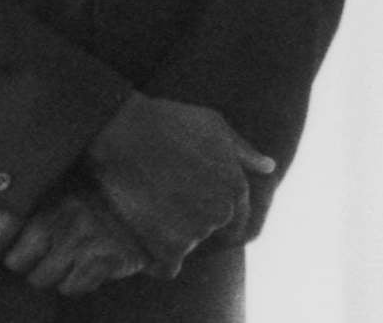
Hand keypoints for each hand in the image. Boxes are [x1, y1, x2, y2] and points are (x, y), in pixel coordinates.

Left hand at [0, 189, 148, 295]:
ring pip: (42, 280)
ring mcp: (80, 245)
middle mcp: (55, 222)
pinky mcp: (104, 263)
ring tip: (57, 254)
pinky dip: (71, 281)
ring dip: (45, 273)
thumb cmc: (79, 189)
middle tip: (33, 247)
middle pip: (16, 263)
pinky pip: (72, 288)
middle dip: (20, 260)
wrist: (136, 192)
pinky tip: (78, 263)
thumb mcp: (38, 190)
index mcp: (36, 198)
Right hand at [84, 93, 273, 276]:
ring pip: (186, 246)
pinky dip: (156, 260)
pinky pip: (167, 267)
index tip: (185, 201)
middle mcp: (220, 212)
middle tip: (159, 200)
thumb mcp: (209, 122)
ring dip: (169, 236)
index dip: (210, 210)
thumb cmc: (162, 119)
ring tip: (143, 210)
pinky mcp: (166, 245)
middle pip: (208, 231)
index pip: (235, 218)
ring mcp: (194, 230)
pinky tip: (141, 239)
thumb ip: (241, 149)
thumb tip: (268, 167)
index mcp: (235, 186)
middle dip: (188, 220)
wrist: (115, 128)